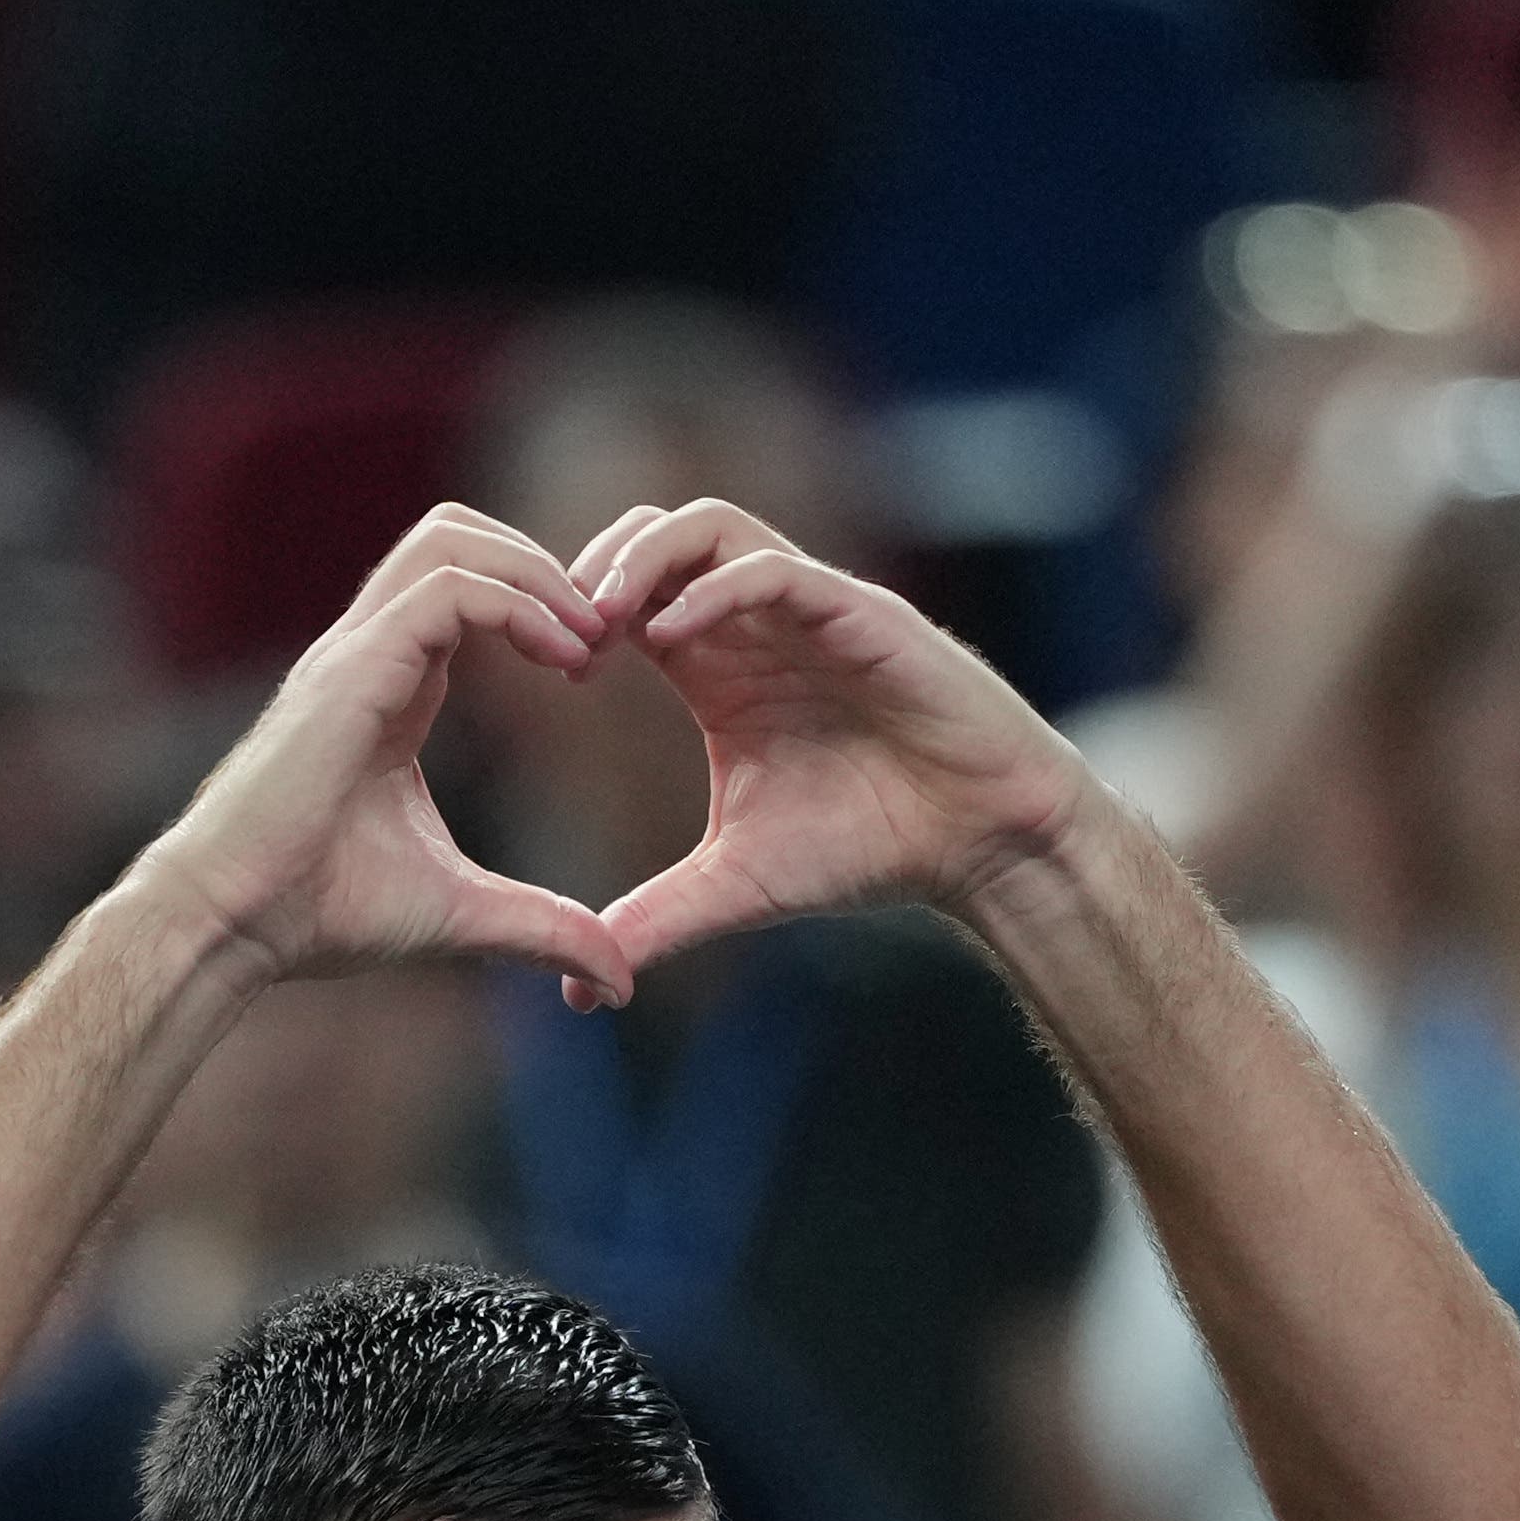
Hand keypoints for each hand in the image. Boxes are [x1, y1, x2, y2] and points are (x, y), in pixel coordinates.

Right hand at [132, 509, 621, 1001]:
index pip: (466, 589)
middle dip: (543, 564)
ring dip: (537, 572)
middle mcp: (370, 651)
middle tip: (606, 634)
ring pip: (450, 539)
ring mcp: (355, 651)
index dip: (540, 604)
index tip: (597, 665)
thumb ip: (541, 927)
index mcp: (392, 686)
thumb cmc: (319, 914)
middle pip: (458, 535)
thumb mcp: (462, 915)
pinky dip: (517, 604)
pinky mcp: (352, 669)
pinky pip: (446, 590)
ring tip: (593, 637)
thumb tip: (618, 981)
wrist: (234, 923)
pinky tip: (565, 658)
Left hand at [567, 501, 1099, 985]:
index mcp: (718, 666)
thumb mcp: (737, 883)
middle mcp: (756, 623)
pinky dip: (716, 589)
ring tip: (600, 613)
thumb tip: (582, 994)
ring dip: (645, 557)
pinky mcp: (857, 613)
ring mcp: (807, 609)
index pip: (627, 596)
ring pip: (710, 527)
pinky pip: (775, 570)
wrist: (978, 844)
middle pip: (654, 536)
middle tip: (553, 630)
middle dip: (593, 566)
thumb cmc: (870, 847)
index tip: (541, 669)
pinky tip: (671, 635)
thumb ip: (657, 919)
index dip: (572, 615)